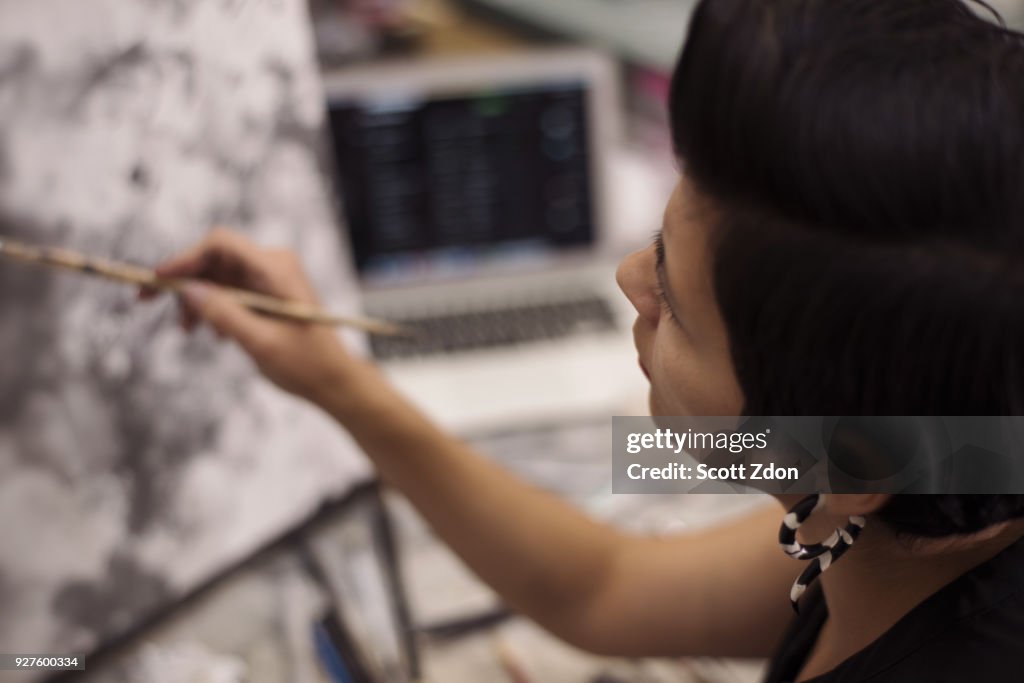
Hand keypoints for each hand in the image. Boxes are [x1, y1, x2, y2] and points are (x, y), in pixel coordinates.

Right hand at [141, 229, 363, 403]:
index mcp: (276, 269)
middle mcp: (272, 266)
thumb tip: (188, 291)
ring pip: (217, 276)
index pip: (221, 245)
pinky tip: (213, 334)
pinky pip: (229, 291)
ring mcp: (269, 279)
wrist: (334, 380)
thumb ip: (225, 315)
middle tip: (145, 300)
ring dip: (196, 298)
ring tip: (186, 330)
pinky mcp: (266, 295)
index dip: (185, 258)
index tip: (157, 279)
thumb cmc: (306, 363)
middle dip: (182, 279)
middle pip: (214, 258)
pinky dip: (213, 307)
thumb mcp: (262, 343)